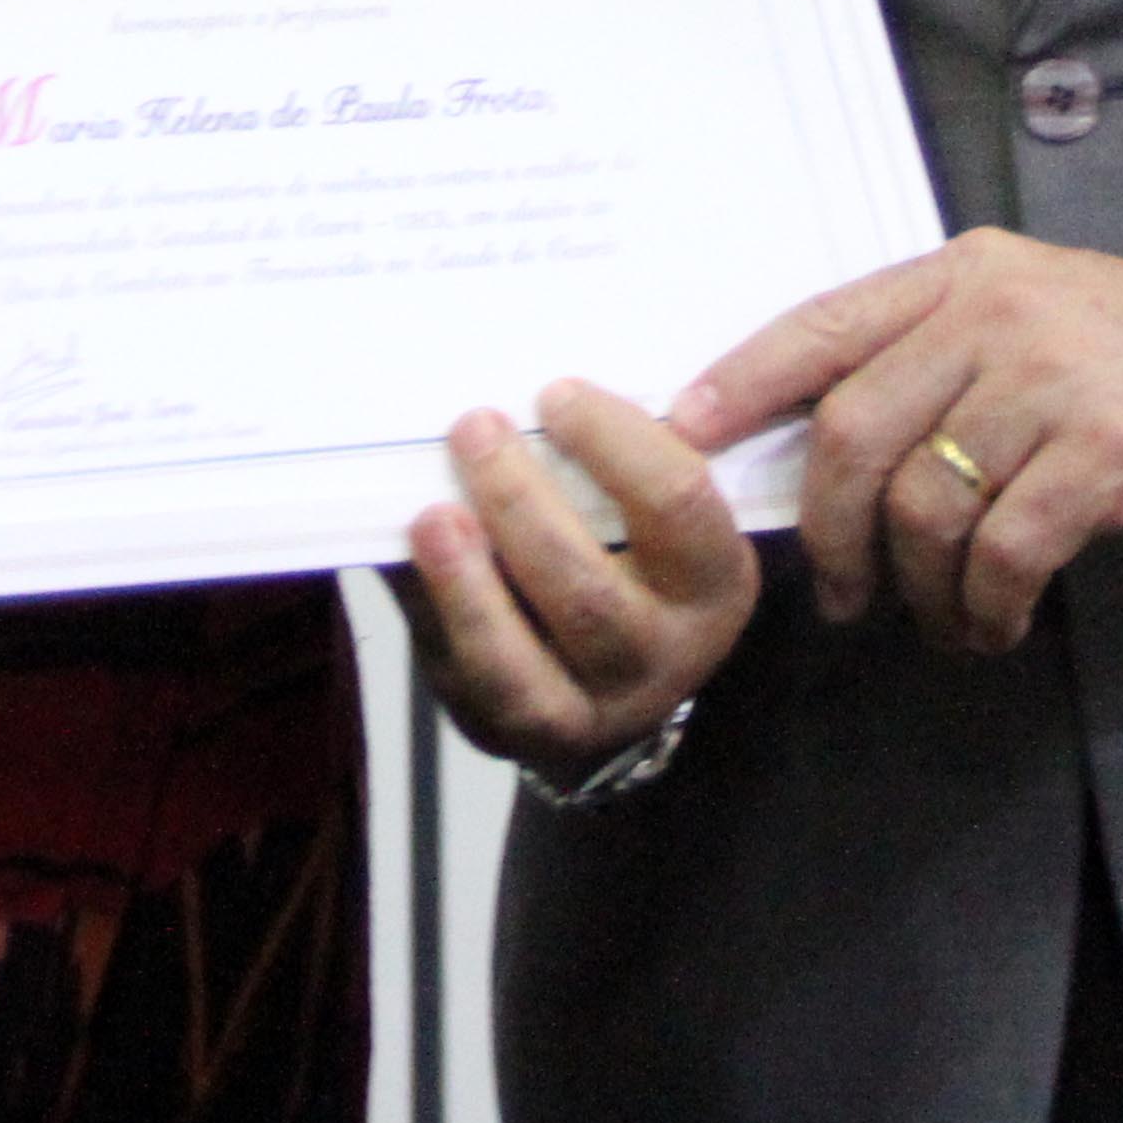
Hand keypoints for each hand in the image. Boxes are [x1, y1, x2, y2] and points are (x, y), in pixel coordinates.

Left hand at [395, 380, 759, 775]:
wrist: (621, 677)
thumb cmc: (636, 557)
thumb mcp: (660, 515)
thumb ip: (624, 461)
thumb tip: (530, 392)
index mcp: (712, 582)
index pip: (677, 506)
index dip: (614, 443)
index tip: (556, 394)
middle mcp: (661, 656)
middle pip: (587, 591)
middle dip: (519, 504)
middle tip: (475, 429)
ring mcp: (585, 708)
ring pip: (517, 660)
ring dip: (465, 582)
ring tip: (431, 515)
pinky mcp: (512, 730)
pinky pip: (463, 678)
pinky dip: (432, 614)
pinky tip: (410, 556)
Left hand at [671, 233, 1122, 654]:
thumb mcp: (1029, 317)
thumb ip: (934, 357)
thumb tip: (815, 447)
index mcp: (961, 274)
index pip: (819, 325)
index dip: (738, 385)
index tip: (680, 440)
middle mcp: (996, 312)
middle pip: (853, 431)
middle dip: (829, 531)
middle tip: (841, 594)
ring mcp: (1054, 379)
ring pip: (924, 505)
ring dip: (917, 589)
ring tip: (944, 621)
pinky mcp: (1111, 452)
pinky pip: (1005, 551)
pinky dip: (986, 606)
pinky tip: (996, 624)